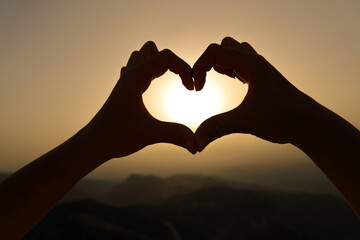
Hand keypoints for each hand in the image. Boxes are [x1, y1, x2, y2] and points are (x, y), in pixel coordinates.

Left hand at [84, 41, 196, 159]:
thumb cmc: (114, 137)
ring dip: (161, 64)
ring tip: (171, 82)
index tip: (192, 89)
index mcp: (134, 78)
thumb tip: (197, 146)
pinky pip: (138, 68)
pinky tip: (153, 87)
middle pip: (155, 50)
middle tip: (183, 84)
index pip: (166, 57)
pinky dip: (150, 71)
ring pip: (144, 56)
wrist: (93, 144)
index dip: (184, 68)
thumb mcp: (148, 135)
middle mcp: (130, 75)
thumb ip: (174, 135)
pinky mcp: (126, 89)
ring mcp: (126, 81)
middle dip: (174, 63)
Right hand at [193, 37, 317, 150]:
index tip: (197, 89)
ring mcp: (259, 68)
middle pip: (223, 47)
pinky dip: (229, 69)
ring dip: (219, 64)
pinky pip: (240, 63)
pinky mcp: (262, 77)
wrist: (309, 124)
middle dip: (207, 63)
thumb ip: (218, 128)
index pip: (215, 51)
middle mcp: (255, 62)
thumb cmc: (284, 119)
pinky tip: (231, 83)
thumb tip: (196, 144)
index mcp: (251, 64)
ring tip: (214, 83)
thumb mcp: (246, 122)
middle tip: (204, 84)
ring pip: (232, 52)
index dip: (199, 67)